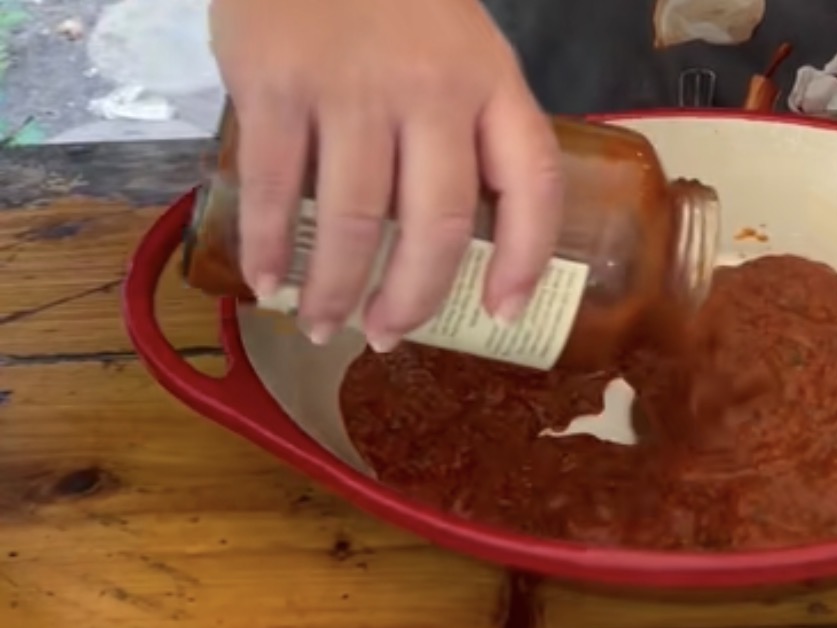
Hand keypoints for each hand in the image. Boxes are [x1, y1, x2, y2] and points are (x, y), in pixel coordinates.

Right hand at [209, 0, 563, 350]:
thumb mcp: (461, 46)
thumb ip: (470, 124)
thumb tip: (458, 232)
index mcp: (490, 80)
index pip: (531, 182)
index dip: (525, 259)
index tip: (501, 314)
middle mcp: (430, 89)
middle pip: (436, 225)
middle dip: (412, 298)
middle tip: (386, 336)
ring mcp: (350, 89)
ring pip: (351, 221)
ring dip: (336, 290)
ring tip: (323, 325)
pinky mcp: (273, 85)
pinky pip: (274, 189)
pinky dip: (269, 248)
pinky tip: (268, 282)